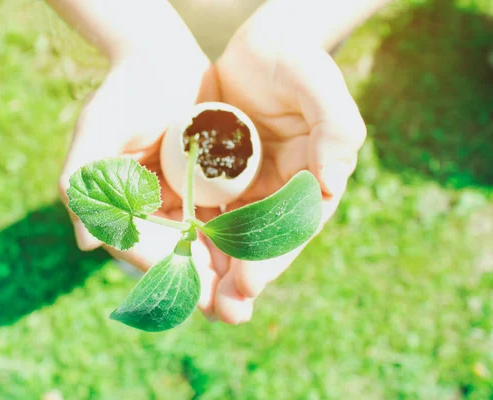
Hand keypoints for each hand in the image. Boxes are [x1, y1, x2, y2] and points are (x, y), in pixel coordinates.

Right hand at [57, 42, 227, 314]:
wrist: (159, 57)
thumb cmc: (123, 90)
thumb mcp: (98, 129)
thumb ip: (84, 180)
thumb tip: (86, 245)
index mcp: (120, 207)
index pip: (142, 248)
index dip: (168, 272)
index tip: (196, 295)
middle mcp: (150, 210)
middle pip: (176, 255)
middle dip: (203, 284)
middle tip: (230, 312)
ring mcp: (179, 200)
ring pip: (203, 242)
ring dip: (226, 270)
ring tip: (249, 295)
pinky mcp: (207, 185)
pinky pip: (224, 216)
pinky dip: (241, 236)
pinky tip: (263, 253)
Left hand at [197, 27, 366, 323]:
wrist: (262, 45)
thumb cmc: (296, 61)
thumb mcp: (319, 85)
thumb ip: (335, 131)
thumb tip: (332, 186)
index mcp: (312, 181)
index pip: (292, 229)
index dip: (271, 258)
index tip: (247, 284)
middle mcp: (282, 193)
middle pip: (262, 245)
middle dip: (242, 280)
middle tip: (222, 313)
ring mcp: (251, 189)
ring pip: (232, 239)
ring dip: (215, 272)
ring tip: (196, 303)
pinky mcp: (221, 180)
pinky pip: (206, 215)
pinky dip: (193, 239)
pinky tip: (174, 259)